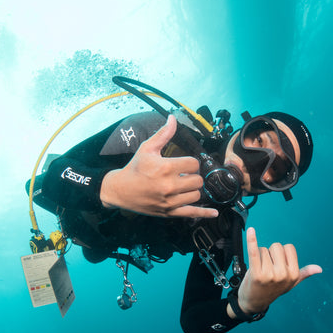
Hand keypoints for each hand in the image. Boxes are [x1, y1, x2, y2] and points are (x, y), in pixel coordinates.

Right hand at [99, 115, 218, 217]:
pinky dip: (204, 213)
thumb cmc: (135, 168)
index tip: (184, 164)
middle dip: (193, 176)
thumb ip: (163, 134)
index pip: (194, 164)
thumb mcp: (147, 148)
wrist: (120, 190)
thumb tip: (173, 118)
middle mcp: (169, 185)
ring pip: (196, 195)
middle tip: (184, 175)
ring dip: (193, 189)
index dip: (191, 163)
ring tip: (184, 186)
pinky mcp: (169, 212)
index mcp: (165, 168)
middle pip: (198, 180)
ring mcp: (170, 201)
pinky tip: (213, 213)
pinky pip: (191, 213)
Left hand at [234, 227, 321, 314]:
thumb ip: (303, 274)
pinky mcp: (255, 273)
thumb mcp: (290, 283)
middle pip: (276, 246)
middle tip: (266, 268)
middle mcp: (283, 274)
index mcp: (294, 274)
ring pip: (263, 249)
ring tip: (259, 270)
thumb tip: (319, 269)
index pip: (288, 247)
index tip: (277, 264)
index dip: (281, 253)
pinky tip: (251, 231)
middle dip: (270, 254)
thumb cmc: (272, 290)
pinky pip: (254, 252)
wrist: (254, 303)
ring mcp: (269, 275)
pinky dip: (252, 240)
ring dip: (259, 257)